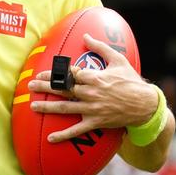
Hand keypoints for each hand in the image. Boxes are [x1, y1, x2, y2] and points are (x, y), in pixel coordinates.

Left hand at [28, 34, 157, 142]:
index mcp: (95, 77)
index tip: (42, 73)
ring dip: (47, 107)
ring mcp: (92, 108)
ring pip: (65, 108)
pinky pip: (77, 130)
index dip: (54, 73)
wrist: (145, 105)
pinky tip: (50, 138)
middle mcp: (91, 93)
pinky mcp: (96, 122)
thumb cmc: (131, 81)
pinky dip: (63, 135)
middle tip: (30, 85)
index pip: (70, 74)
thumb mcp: (118, 60)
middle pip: (63, 89)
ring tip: (33, 105)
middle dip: (45, 87)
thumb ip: (100, 47)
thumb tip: (85, 36)